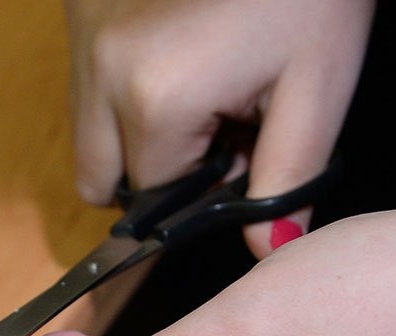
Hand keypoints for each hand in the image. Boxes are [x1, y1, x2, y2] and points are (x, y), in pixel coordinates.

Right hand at [65, 0, 373, 255]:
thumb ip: (288, 180)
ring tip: (198, 83)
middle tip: (213, 126)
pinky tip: (174, 53)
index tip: (240, 146)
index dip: (200, 188)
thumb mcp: (316, 86)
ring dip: (133, 133)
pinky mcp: (78, 8)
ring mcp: (82, 34)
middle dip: (152, 173)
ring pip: (85, 134)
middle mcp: (100, 69)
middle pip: (97, 179)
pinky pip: (83, 83)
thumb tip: (270, 251)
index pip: (153, 198)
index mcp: (155, 98)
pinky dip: (121, 89)